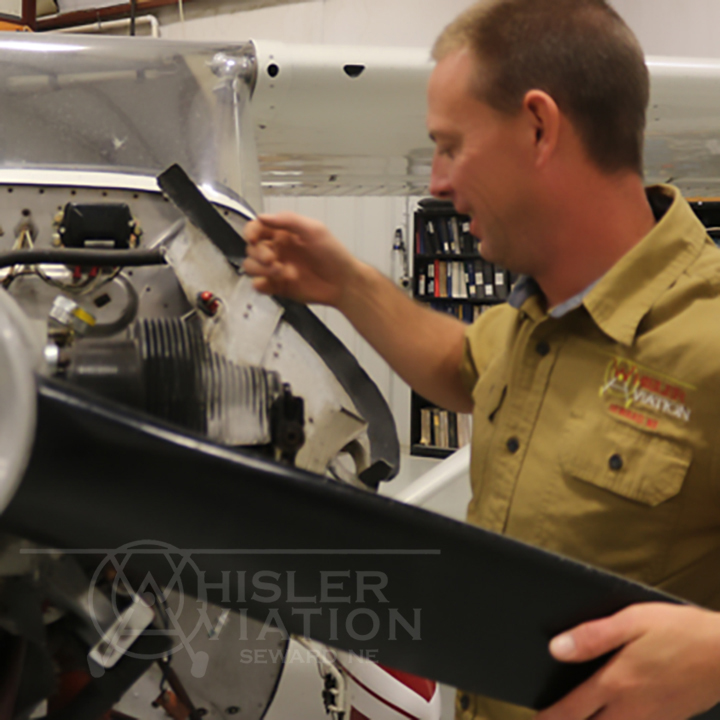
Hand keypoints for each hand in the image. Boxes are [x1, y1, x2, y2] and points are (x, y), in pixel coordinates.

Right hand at [243, 212, 359, 306]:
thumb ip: (288, 220)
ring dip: (260, 269)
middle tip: (273, 259)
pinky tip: (271, 282)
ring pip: (251, 266)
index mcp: (284, 233)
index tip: (253, 238)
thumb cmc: (334, 255)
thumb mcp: (314, 230)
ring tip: (280, 271)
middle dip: (259, 253)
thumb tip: (263, 217)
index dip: (250, 231)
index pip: (257, 228)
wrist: (343, 283)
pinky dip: (260, 284)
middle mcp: (278, 249)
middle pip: (251, 248)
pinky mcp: (277, 286)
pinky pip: (258, 285)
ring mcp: (276, 268)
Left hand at [536, 603, 719, 719]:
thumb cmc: (680, 632)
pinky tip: (617, 717)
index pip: (573, 710)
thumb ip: (592, 637)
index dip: (550, 718)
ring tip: (583, 719)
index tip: (536, 719)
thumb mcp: (632, 622)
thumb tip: (556, 649)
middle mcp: (632, 709)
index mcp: (617, 683)